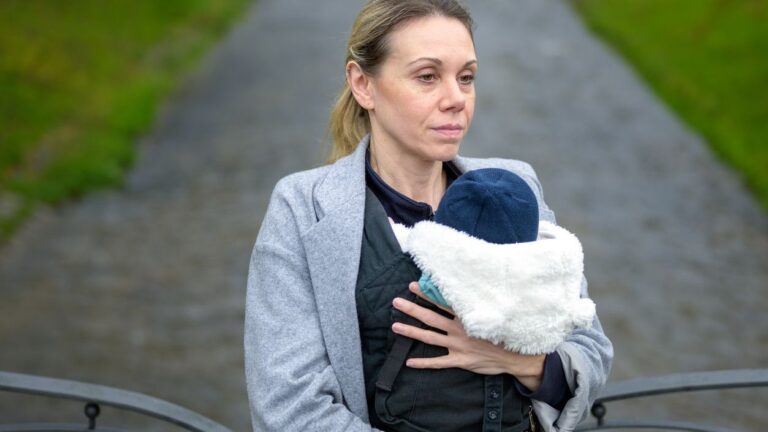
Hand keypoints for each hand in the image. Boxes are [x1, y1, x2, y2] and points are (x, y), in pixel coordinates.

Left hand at [392, 282, 545, 390]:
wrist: (515, 357)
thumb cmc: (503, 333)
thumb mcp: (491, 315)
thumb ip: (475, 307)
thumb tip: (463, 293)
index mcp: (466, 317)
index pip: (442, 302)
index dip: (427, 294)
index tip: (413, 285)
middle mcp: (459, 330)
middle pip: (430, 318)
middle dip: (412, 309)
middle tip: (396, 301)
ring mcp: (458, 346)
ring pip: (429, 337)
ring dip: (411, 331)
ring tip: (395, 326)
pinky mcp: (460, 361)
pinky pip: (438, 362)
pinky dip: (423, 363)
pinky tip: (409, 362)